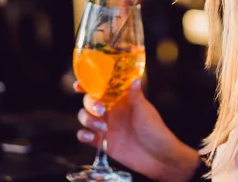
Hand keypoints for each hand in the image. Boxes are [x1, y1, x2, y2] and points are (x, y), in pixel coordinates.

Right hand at [76, 79, 199, 181]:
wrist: (158, 157)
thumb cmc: (156, 132)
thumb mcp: (146, 111)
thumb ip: (137, 96)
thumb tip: (135, 79)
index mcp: (121, 100)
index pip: (102, 88)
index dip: (88, 84)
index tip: (79, 85)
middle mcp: (111, 111)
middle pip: (89, 101)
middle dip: (90, 103)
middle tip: (101, 110)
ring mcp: (106, 126)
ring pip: (85, 117)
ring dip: (88, 119)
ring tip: (102, 127)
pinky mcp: (103, 142)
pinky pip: (85, 136)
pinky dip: (83, 135)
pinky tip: (91, 137)